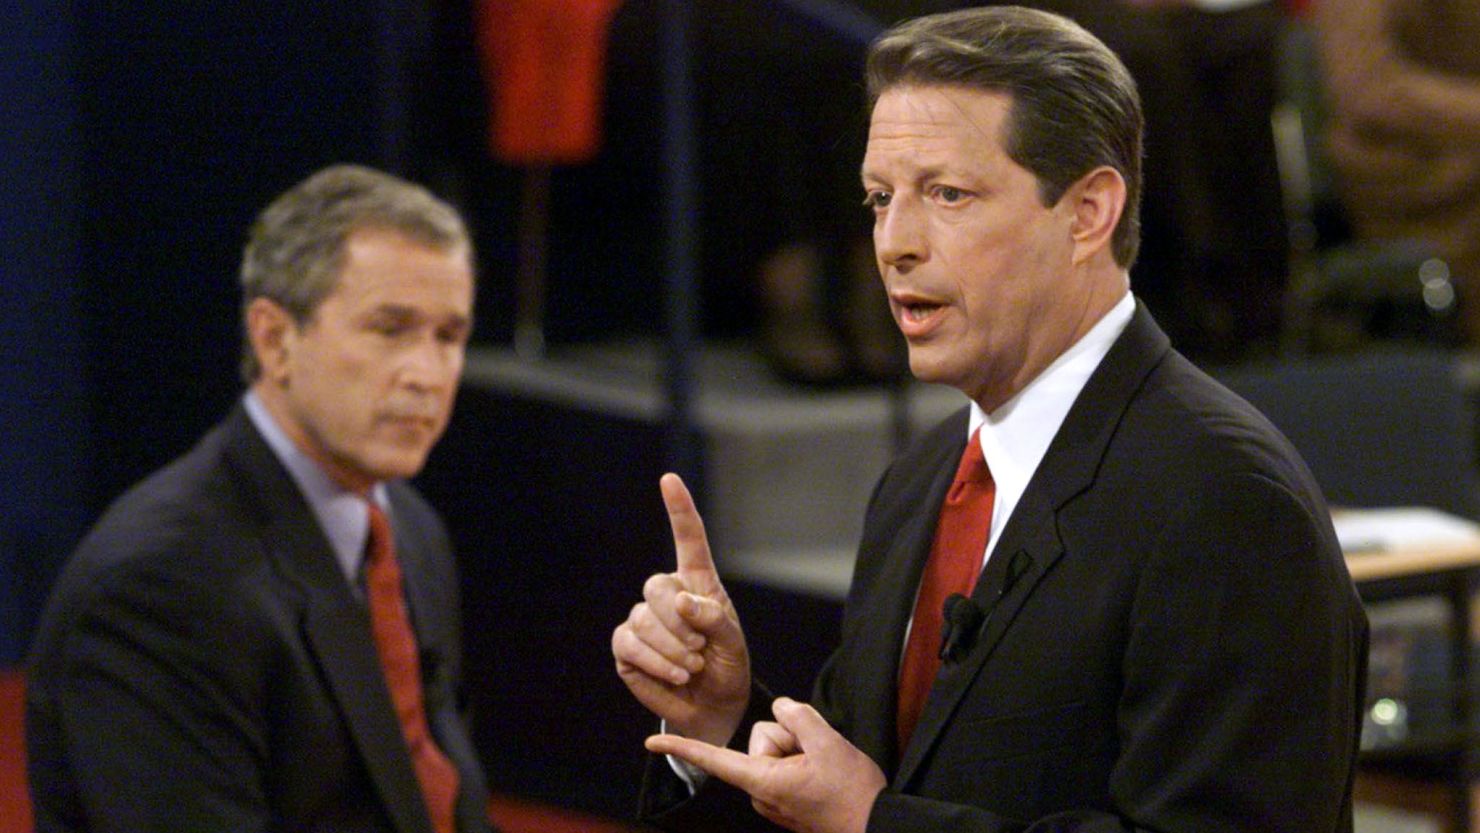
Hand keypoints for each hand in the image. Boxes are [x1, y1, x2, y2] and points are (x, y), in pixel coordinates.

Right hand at [613, 474, 750, 746]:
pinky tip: (673, 675)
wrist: (712, 707)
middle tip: (700, 650)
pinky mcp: (627, 648)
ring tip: (691, 667)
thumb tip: (683, 601)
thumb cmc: (727, 668)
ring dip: (672, 648)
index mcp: (697, 584)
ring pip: (643, 619)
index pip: (688, 539)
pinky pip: (629, 644)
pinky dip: (655, 662)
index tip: (669, 479)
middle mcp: (667, 595)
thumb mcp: (733, 643)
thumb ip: (714, 619)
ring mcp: (642, 620)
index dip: (679, 509)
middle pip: (656, 586)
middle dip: (679, 622)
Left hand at [646, 698, 885, 832]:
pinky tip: (822, 774)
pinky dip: (802, 761)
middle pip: (761, 738)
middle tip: (817, 756)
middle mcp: (760, 792)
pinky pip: (785, 763)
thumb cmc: (850, 792)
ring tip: (823, 767)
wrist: (874, 826)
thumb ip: (797, 716)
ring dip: (799, 749)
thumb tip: (781, 707)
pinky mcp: (783, 799)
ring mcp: (771, 798)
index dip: (682, 747)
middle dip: (788, 737)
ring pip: (775, 748)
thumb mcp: (828, 743)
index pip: (715, 759)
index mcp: (763, 780)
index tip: (651, 741)